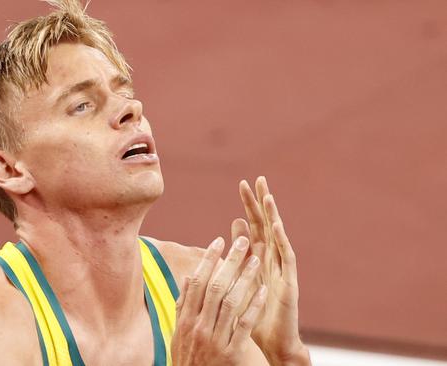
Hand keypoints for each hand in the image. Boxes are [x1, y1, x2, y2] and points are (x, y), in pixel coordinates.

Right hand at [172, 236, 267, 364]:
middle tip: (242, 241)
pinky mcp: (231, 354)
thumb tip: (188, 276)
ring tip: (256, 260)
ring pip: (231, 302)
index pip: (197, 282)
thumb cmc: (189, 358)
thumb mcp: (179, 332)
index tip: (219, 241)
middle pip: (215, 287)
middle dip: (230, 262)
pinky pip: (244, 325)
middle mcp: (199, 327)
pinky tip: (262, 289)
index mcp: (186, 319)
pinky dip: (254, 305)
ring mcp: (215, 340)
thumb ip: (184, 305)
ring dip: (244, 278)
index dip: (208, 260)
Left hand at [235, 176, 309, 364]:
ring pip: (278, 237)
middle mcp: (272, 260)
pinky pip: (286, 259)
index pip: (254, 225)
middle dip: (262, 203)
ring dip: (273, 217)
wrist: (270, 342)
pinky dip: (282, 241)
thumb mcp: (243, 275)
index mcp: (259, 257)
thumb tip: (234, 223)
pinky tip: (277, 226)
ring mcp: (282, 270)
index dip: (249, 205)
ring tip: (268, 196)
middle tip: (258, 179)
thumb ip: (241, 250)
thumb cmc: (255, 311)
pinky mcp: (289, 283)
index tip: (242, 184)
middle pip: (267, 225)